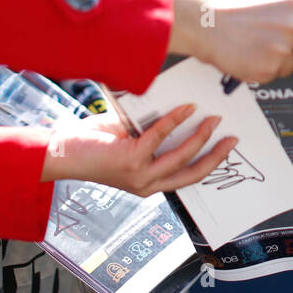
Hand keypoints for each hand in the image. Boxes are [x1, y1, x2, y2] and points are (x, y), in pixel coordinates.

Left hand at [42, 103, 236, 196]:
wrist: (60, 152)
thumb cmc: (91, 144)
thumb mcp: (130, 141)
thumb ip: (152, 133)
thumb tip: (180, 109)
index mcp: (148, 183)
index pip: (187, 177)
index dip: (210, 163)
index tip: (226, 146)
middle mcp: (147, 185)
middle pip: (193, 173)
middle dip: (216, 155)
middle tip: (232, 137)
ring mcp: (140, 176)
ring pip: (181, 157)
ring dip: (201, 137)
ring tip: (213, 118)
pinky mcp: (130, 161)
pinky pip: (160, 137)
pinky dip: (175, 120)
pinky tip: (186, 107)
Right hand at [170, 0, 292, 84]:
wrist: (200, 20)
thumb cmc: (225, 2)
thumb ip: (288, 3)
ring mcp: (282, 50)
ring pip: (289, 65)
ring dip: (277, 63)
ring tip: (252, 48)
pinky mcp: (268, 69)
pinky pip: (271, 75)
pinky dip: (261, 71)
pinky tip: (245, 56)